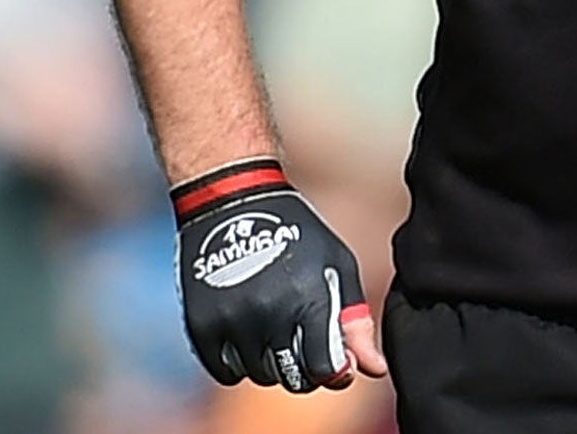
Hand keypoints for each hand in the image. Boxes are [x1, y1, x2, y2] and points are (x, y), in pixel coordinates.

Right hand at [173, 159, 387, 391]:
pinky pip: (226, 372)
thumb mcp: (337, 265)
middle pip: (291, 377)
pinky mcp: (202, 324)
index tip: (336, 362)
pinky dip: (239, 362)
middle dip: (304, 368)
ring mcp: (233, 320)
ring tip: (275, 325)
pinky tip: (248, 332)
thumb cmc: (297, 232)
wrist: (234, 200)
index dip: (334, 372)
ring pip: (259, 375)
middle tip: (303, 341)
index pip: (323, 369)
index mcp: (309, 297)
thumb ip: (355, 321)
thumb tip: (374, 369)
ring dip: (271, 361)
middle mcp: (270, 312)